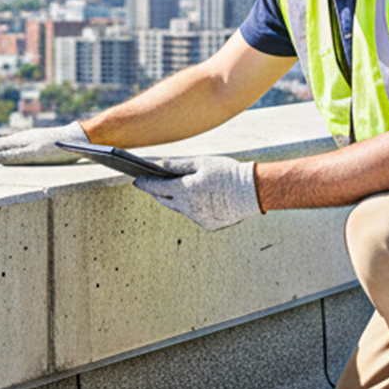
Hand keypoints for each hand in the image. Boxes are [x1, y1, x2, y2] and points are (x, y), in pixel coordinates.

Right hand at [0, 121, 90, 165]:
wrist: (77, 138)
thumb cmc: (59, 148)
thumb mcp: (38, 154)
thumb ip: (17, 156)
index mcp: (18, 141)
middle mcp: (20, 138)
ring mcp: (26, 139)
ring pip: (1, 144)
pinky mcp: (33, 141)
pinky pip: (10, 145)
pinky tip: (1, 151)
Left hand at [133, 156, 259, 230]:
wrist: (253, 192)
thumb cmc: (226, 173)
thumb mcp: (200, 163)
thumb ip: (175, 165)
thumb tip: (156, 164)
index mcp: (184, 191)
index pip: (156, 188)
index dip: (144, 183)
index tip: (135, 179)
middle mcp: (188, 208)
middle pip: (165, 200)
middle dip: (157, 192)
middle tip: (151, 183)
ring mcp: (198, 219)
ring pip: (180, 208)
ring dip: (177, 199)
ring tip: (174, 188)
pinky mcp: (209, 225)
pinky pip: (195, 214)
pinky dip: (194, 206)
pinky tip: (198, 197)